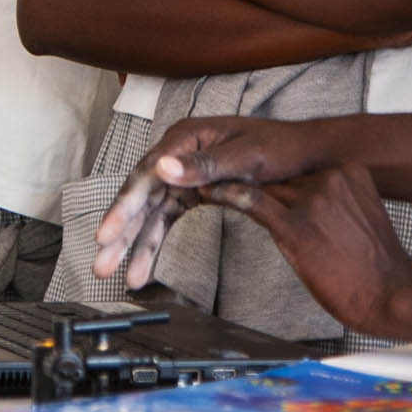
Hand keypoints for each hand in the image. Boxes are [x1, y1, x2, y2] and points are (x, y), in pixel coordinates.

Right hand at [92, 116, 344, 286]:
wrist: (309, 153)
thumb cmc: (282, 148)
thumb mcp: (247, 156)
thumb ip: (205, 164)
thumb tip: (163, 166)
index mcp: (187, 136)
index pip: (146, 174)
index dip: (125, 206)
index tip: (107, 234)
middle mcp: (179, 151)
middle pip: (142, 194)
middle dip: (121, 232)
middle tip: (102, 264)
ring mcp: (185, 172)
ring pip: (150, 211)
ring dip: (134, 243)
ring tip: (116, 274)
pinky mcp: (194, 190)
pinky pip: (167, 218)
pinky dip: (155, 242)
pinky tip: (143, 267)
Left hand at [201, 163, 411, 336]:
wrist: (392, 294)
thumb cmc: (377, 267)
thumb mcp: (361, 217)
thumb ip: (337, 202)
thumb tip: (308, 204)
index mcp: (350, 172)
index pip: (300, 169)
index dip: (274, 176)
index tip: (253, 176)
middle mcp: (331, 178)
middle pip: (279, 175)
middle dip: (253, 181)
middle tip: (219, 176)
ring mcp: (313, 199)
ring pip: (262, 184)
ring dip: (230, 183)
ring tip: (204, 181)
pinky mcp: (296, 225)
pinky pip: (251, 202)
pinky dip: (226, 195)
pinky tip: (208, 192)